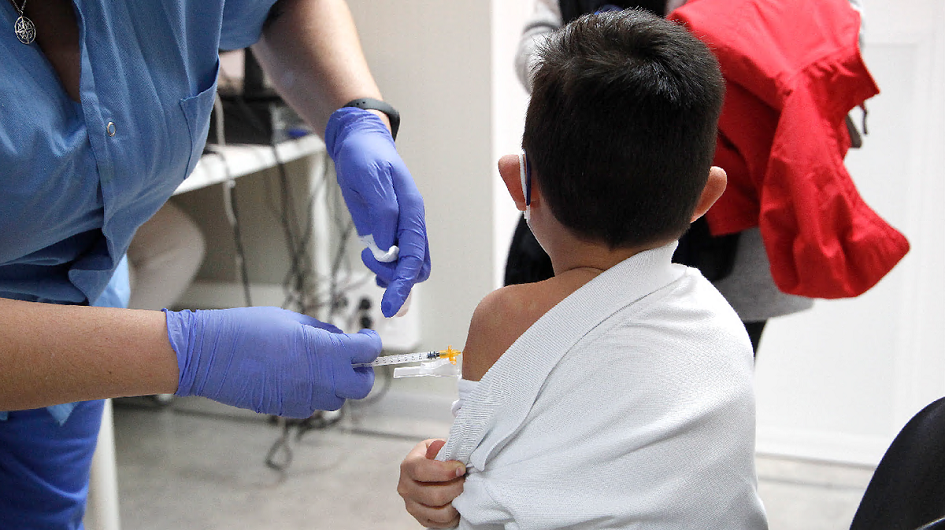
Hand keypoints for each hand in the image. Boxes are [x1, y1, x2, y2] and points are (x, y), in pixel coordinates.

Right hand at [165, 307, 379, 416]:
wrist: (209, 355)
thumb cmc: (246, 329)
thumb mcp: (291, 319)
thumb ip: (321, 331)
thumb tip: (339, 339)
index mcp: (325, 351)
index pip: (368, 351)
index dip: (371, 343)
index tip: (366, 338)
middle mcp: (320, 379)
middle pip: (361, 386)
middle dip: (361, 372)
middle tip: (351, 359)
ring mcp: (303, 398)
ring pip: (336, 399)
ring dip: (336, 384)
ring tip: (319, 366)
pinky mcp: (286, 409)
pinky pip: (311, 405)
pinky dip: (312, 393)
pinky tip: (296, 377)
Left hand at [325, 107, 431, 317]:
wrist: (360, 143)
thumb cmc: (365, 156)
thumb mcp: (369, 178)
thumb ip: (382, 212)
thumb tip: (387, 246)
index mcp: (413, 211)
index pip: (414, 257)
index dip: (403, 283)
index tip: (391, 305)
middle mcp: (412, 223)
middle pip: (417, 267)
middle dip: (397, 279)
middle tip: (371, 268)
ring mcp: (401, 229)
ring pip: (409, 266)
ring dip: (391, 276)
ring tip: (368, 259)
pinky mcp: (389, 231)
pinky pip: (397, 260)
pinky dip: (389, 273)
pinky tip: (376, 273)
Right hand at [398, 439, 465, 527]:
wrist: (430, 472)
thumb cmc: (436, 458)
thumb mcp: (437, 446)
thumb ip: (441, 447)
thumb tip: (440, 448)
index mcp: (408, 466)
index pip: (422, 471)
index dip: (445, 471)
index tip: (461, 468)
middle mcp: (406, 488)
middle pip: (434, 495)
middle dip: (456, 487)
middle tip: (465, 480)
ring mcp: (412, 506)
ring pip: (440, 512)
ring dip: (457, 501)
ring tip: (462, 490)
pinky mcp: (421, 519)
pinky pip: (443, 523)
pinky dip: (455, 514)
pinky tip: (457, 501)